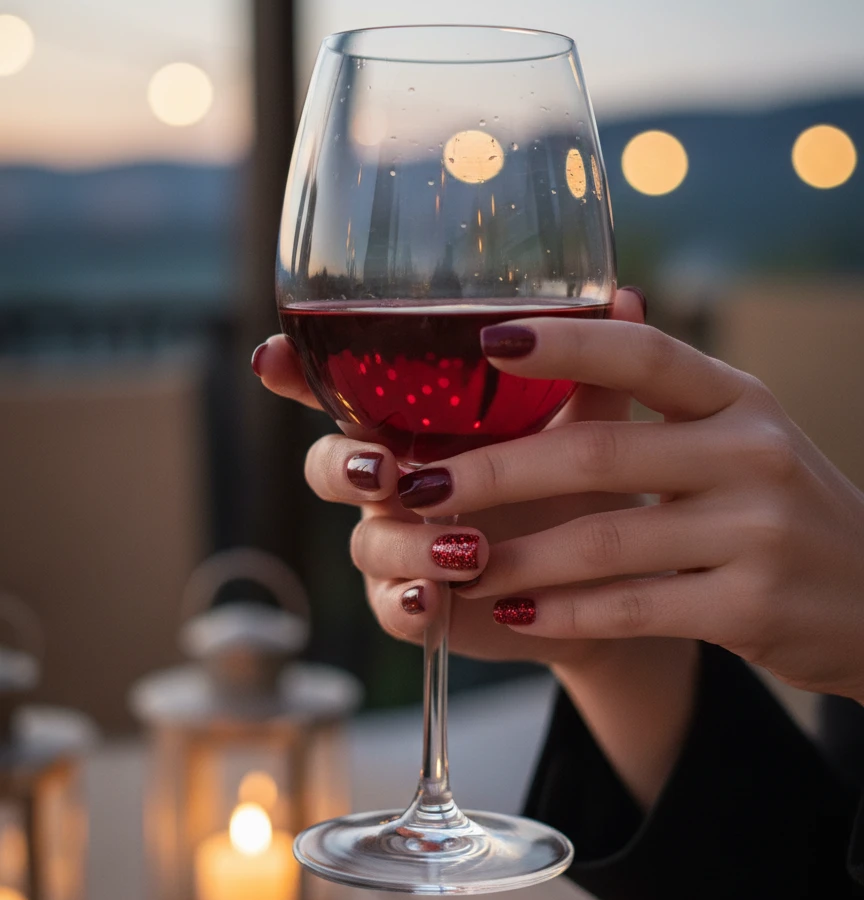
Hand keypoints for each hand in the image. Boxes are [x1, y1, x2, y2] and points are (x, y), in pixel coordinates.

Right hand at [254, 289, 699, 807]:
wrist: (609, 575)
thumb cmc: (581, 476)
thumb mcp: (590, 418)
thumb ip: (592, 365)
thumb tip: (626, 292)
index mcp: (419, 421)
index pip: (341, 390)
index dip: (295, 372)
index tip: (270, 356)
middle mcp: (398, 479)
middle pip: (328, 466)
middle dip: (343, 467)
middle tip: (389, 470)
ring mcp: (402, 544)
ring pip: (366, 541)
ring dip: (406, 543)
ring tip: (468, 547)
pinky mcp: (419, 604)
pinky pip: (391, 607)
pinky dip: (410, 602)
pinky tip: (438, 599)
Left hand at [406, 315, 863, 702]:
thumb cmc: (785, 508)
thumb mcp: (745, 433)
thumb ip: (674, 386)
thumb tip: (609, 302)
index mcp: (740, 401)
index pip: (644, 355)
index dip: (565, 346)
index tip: (487, 343)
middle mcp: (752, 454)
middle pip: (598, 454)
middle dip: (494, 473)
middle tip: (420, 487)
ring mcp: (757, 532)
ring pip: (605, 541)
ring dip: (515, 556)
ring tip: (449, 561)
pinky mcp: (751, 606)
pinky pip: (634, 607)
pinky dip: (565, 612)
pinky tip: (515, 612)